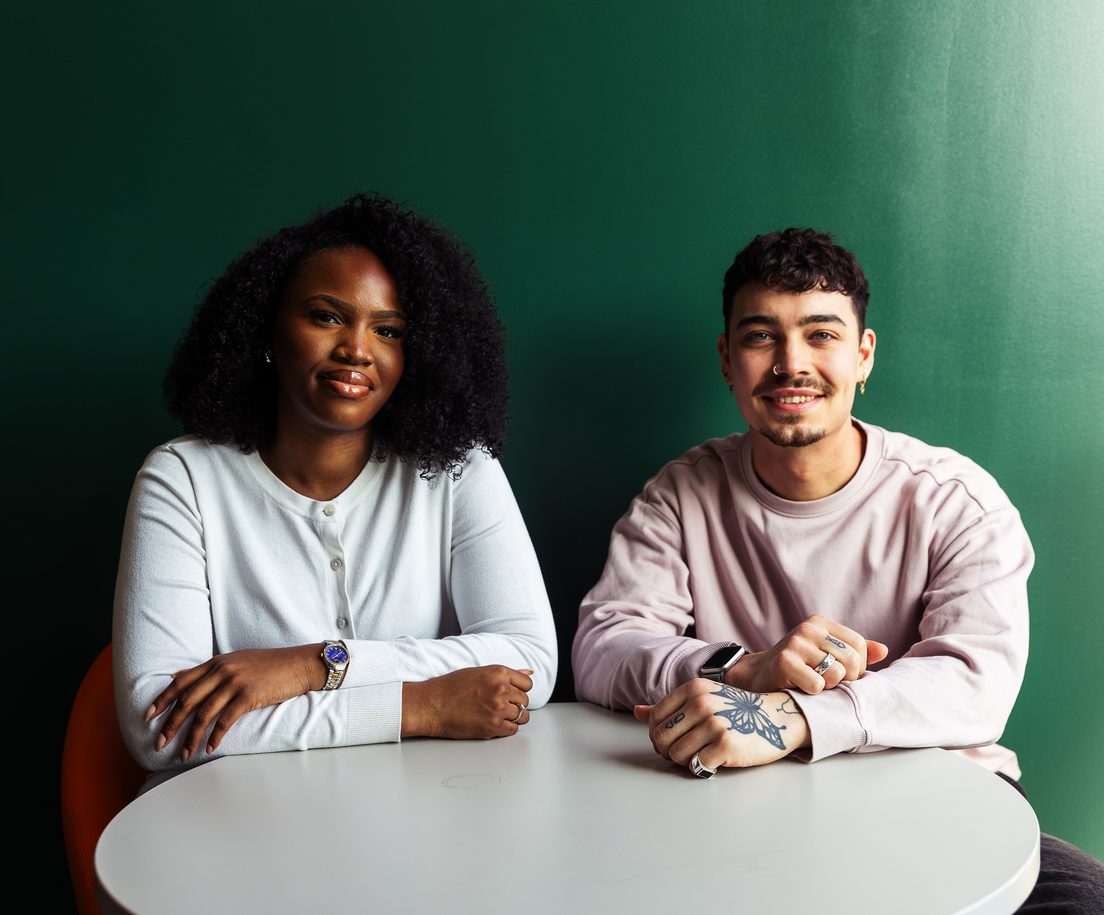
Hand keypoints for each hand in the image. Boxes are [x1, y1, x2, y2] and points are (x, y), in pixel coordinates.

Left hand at [147, 645, 320, 761]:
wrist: (299, 664)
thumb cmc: (270, 665)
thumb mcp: (237, 660)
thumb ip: (211, 669)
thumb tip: (179, 676)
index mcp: (217, 662)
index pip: (181, 681)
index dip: (162, 699)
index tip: (148, 716)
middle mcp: (222, 670)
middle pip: (187, 700)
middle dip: (170, 724)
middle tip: (159, 743)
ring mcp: (235, 682)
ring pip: (203, 714)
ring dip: (190, 737)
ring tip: (183, 754)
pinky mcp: (249, 696)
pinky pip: (225, 720)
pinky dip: (214, 737)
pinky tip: (209, 748)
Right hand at [402, 666, 533, 738]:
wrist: (432, 705)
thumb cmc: (450, 687)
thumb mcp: (479, 672)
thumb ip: (506, 674)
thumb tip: (529, 670)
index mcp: (499, 672)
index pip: (527, 683)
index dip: (520, 689)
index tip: (513, 693)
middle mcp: (502, 689)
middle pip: (525, 701)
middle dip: (516, 704)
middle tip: (501, 706)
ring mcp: (499, 709)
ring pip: (522, 716)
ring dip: (513, 717)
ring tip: (497, 715)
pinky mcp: (493, 726)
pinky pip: (513, 730)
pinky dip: (506, 728)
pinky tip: (494, 723)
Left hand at [634, 679, 808, 770]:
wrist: (777, 717)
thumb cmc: (736, 710)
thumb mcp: (703, 698)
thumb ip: (669, 706)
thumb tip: (637, 711)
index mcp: (693, 688)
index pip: (655, 718)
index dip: (657, 734)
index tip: (670, 740)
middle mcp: (701, 703)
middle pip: (661, 737)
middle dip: (666, 750)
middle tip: (682, 753)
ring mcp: (714, 723)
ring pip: (675, 754)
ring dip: (684, 761)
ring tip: (699, 756)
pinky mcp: (726, 745)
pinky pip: (696, 766)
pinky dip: (700, 769)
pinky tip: (712, 762)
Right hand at [730, 614, 888, 694]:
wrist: (757, 676)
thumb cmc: (797, 668)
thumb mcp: (824, 655)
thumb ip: (853, 652)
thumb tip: (883, 650)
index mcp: (819, 623)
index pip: (858, 645)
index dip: (858, 667)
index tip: (844, 676)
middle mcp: (807, 629)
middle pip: (851, 659)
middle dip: (847, 679)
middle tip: (831, 685)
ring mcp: (795, 644)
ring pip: (836, 673)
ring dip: (828, 687)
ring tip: (815, 685)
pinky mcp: (784, 662)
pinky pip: (817, 685)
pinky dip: (813, 693)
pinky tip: (800, 688)